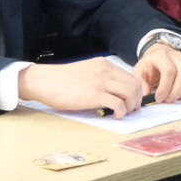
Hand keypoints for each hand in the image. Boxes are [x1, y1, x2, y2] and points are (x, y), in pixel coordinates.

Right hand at [17, 57, 145, 117]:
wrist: (44, 81)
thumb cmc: (61, 80)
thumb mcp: (85, 71)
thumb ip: (100, 77)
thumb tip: (113, 92)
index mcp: (103, 64)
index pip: (130, 76)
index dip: (135, 91)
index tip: (131, 101)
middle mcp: (105, 70)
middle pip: (134, 84)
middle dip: (137, 99)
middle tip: (131, 109)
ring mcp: (100, 82)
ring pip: (130, 93)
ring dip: (131, 106)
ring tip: (123, 113)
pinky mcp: (95, 94)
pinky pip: (119, 104)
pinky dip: (121, 112)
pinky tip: (115, 116)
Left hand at [132, 43, 180, 102]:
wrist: (159, 54)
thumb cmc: (149, 64)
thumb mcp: (139, 70)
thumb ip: (140, 81)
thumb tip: (146, 94)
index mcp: (162, 56)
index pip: (168, 70)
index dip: (165, 87)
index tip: (159, 99)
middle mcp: (176, 57)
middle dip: (175, 91)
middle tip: (167, 101)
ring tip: (171, 99)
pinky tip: (178, 96)